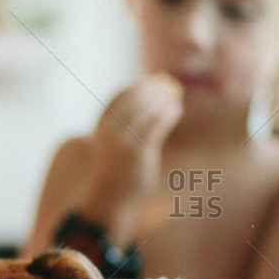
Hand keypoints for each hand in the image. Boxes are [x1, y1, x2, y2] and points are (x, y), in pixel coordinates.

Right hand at [78, 73, 183, 237]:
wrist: (111, 196)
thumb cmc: (117, 168)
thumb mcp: (114, 142)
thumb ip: (125, 123)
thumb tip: (149, 99)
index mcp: (102, 124)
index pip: (121, 95)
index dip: (139, 86)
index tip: (153, 81)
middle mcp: (110, 130)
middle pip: (136, 99)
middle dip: (154, 90)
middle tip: (170, 88)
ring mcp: (124, 140)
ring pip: (148, 110)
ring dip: (164, 100)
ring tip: (174, 99)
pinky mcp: (138, 151)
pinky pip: (157, 125)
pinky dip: (169, 114)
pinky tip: (176, 110)